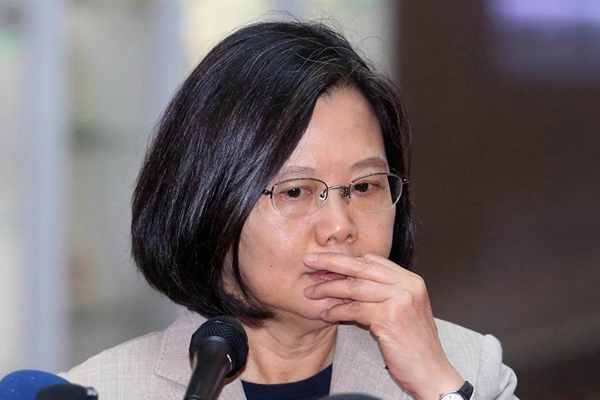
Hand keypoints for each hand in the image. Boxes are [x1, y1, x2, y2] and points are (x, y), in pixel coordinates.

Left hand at [303, 252, 462, 399]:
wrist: (431, 371)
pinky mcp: (389, 318)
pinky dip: (336, 311)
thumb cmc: (414, 343)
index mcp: (411, 279)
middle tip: (308, 261)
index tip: (325, 261)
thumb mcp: (404, 309)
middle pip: (361, 266)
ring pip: (354, 287)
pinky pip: (354, 309)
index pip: (373, 260)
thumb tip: (350, 280)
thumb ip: (385, 291)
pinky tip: (325, 314)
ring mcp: (399, 300)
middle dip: (331, 262)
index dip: (347, 260)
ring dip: (328, 289)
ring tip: (310, 292)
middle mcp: (407, 285)